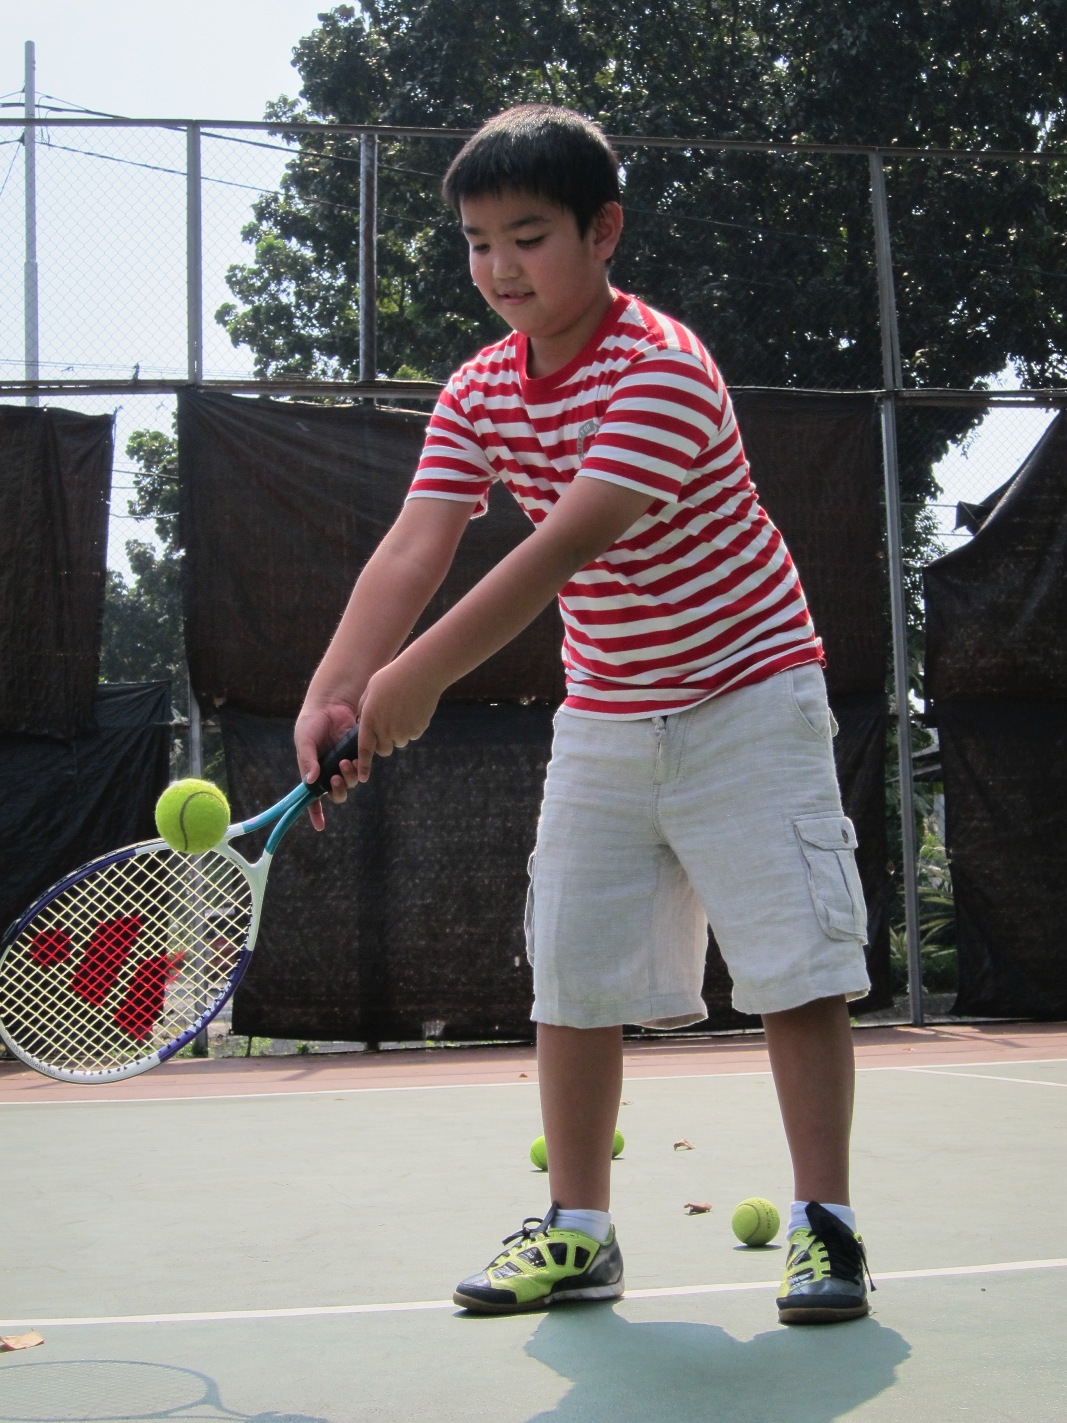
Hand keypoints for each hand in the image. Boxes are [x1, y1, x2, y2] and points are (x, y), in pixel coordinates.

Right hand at [294, 701, 360, 830]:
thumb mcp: (304, 740)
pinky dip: (359, 769)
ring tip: (345, 762)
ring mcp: (344, 764)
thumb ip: (307, 760)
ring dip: (348, 778)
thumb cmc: (312, 722)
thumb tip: (310, 781)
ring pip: (350, 783)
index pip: (313, 798)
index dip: (316, 813)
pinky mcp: (358, 754)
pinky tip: (355, 760)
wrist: (331, 704)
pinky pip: (361, 769)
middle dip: (337, 791)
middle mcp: (329, 772)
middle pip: (336, 794)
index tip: (320, 826)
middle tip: (336, 778)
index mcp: (313, 772)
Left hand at [355, 654, 441, 781]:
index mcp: (370, 719)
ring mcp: (403, 731)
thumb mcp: (372, 689)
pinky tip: (413, 709)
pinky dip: (412, 726)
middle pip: (384, 749)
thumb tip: (364, 721)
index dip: (363, 765)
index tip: (362, 778)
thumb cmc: (393, 676)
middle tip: (388, 724)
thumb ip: (365, 707)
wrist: (421, 673)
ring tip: (402, 709)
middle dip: (384, 742)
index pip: (364, 748)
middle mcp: (385, 729)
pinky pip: (412, 734)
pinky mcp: (417, 729)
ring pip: (399, 741)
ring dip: (399, 732)